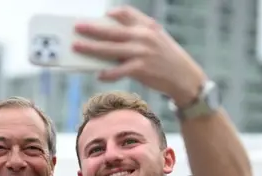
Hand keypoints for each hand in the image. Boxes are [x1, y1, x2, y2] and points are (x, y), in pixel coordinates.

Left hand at [72, 6, 206, 106]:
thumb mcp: (157, 38)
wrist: (185, 77)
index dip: (112, 13)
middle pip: (112, 31)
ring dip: (92, 48)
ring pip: (111, 49)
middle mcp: (144, 36)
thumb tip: (110, 37)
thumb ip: (138, 33)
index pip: (127, 13)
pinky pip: (119, 71)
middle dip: (92, 29)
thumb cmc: (166, 58)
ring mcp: (142, 52)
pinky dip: (108, 73)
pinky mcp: (141, 69)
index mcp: (147, 26)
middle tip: (77, 27)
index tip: (102, 14)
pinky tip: (99, 74)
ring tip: (77, 47)